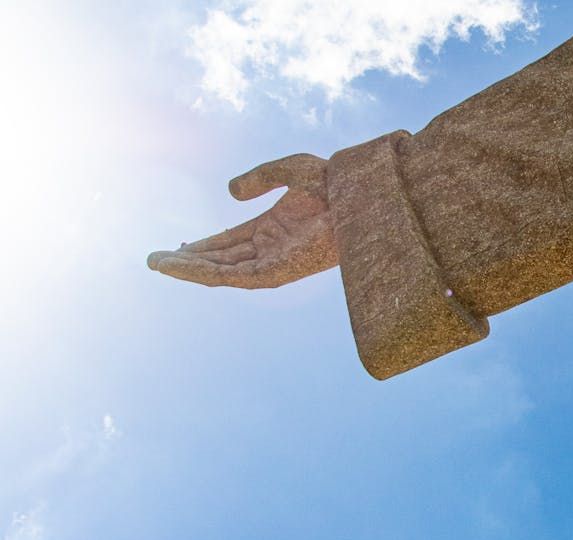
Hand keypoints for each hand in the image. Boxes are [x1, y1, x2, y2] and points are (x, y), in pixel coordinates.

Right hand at [147, 153, 335, 288]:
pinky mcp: (276, 272)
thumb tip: (230, 193)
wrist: (358, 198)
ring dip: (188, 268)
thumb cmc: (336, 183)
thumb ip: (260, 177)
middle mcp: (273, 248)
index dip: (204, 245)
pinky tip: (181, 264)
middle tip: (154, 260)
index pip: (231, 242)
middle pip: (222, 259)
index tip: (179, 246)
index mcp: (275, 228)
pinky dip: (204, 272)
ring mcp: (274, 261)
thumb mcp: (290, 170)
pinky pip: (233, 276)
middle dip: (188, 260)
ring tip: (156, 264)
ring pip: (222, 271)